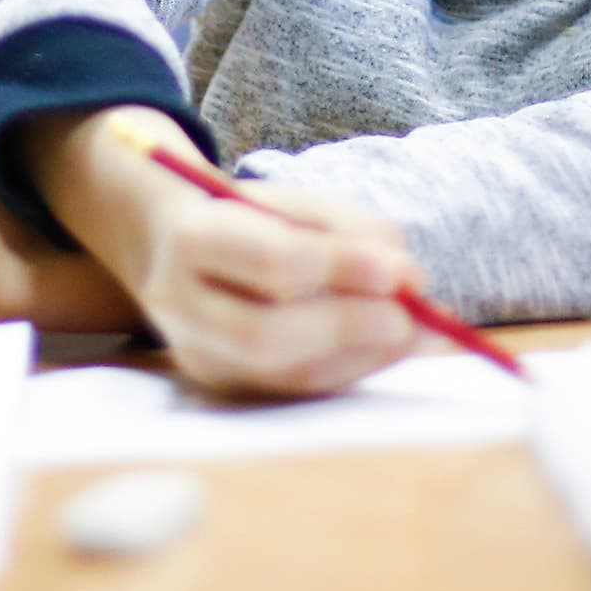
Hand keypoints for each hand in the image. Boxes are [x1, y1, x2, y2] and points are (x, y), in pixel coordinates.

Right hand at [34, 111, 424, 397]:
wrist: (174, 249)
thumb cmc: (250, 216)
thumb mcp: (297, 201)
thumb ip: (356, 232)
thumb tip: (413, 285)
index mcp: (192, 238)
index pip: (270, 263)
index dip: (342, 270)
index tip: (401, 271)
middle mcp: (181, 306)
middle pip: (265, 335)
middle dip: (351, 326)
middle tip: (410, 316)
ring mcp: (200, 356)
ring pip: (286, 374)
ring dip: (365, 354)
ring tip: (416, 330)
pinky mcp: (227, 387)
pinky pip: (300, 388)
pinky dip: (355, 367)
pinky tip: (389, 345)